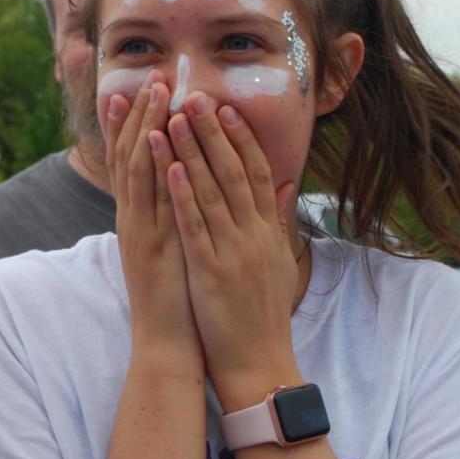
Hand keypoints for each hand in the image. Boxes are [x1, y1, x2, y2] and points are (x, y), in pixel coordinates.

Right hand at [103, 72, 202, 369]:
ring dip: (143, 127)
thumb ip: (181, 215)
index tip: (144, 87)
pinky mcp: (148, 246)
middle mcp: (134, 218)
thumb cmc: (179, 298)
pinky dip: (149, 169)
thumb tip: (188, 186)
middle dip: (139, 113)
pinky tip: (154, 141)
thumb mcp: (180, 246)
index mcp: (142, 218)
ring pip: (136, 169)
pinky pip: (147, 201)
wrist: (166, 343)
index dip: (138, 122)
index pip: (136, 160)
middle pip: (131, 155)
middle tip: (149, 75)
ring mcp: (138, 230)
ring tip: (151, 91)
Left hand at [164, 92, 300, 409]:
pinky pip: (195, 225)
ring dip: (192, 151)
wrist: (259, 362)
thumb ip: (281, 219)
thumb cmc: (265, 314)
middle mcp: (253, 234)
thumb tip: (288, 183)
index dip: (241, 138)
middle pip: (234, 172)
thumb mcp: (281, 261)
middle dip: (213, 132)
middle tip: (195, 96)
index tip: (227, 108)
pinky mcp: (210, 270)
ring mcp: (232, 250)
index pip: (258, 173)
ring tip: (175, 117)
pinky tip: (170, 167)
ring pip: (211, 191)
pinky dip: (183, 194)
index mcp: (268, 231)